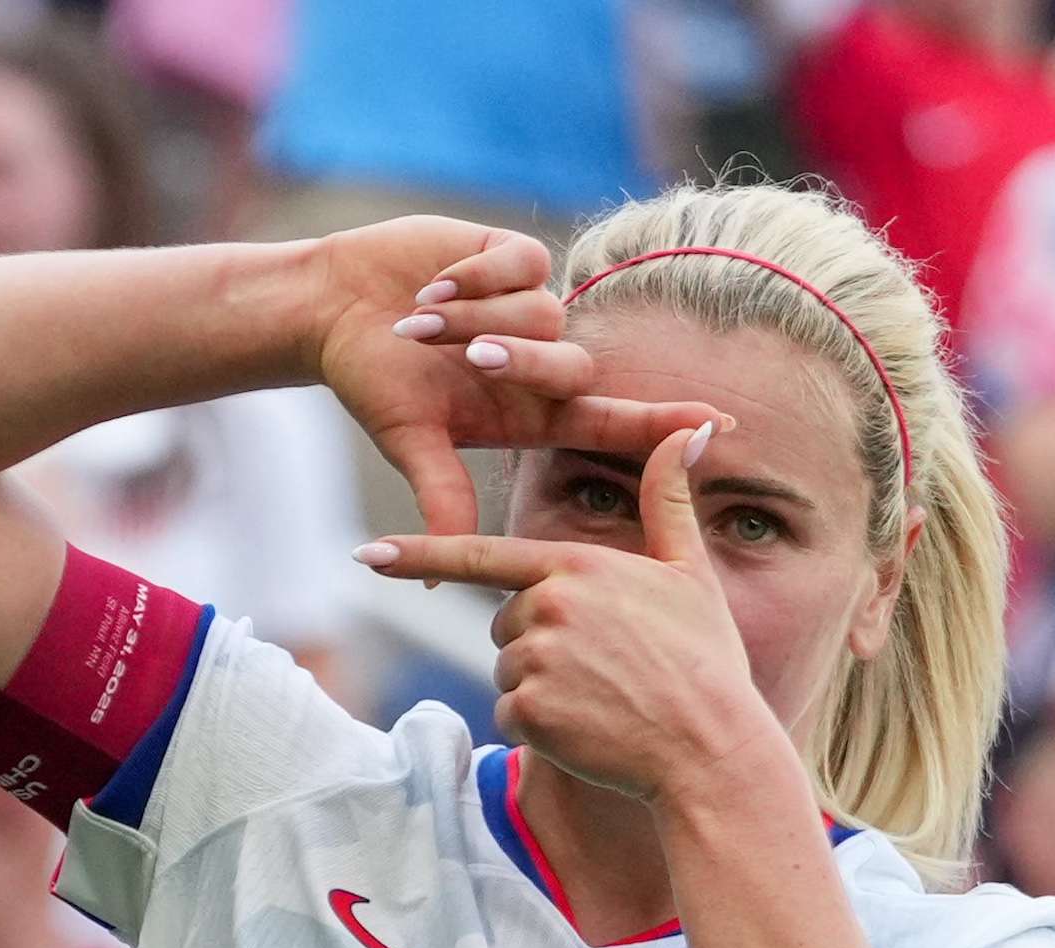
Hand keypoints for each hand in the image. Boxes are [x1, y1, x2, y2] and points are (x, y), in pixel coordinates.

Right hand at [306, 218, 729, 535]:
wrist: (334, 308)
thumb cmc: (372, 379)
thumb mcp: (408, 442)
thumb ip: (440, 496)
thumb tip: (437, 583)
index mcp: (528, 413)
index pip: (611, 420)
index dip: (663, 424)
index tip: (719, 428)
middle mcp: (540, 362)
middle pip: (573, 366)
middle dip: (518, 361)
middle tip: (465, 358)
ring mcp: (530, 308)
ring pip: (545, 314)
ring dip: (479, 318)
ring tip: (419, 319)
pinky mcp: (513, 256)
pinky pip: (524, 266)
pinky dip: (477, 278)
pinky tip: (433, 285)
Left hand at [357, 421, 779, 803]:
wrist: (710, 748)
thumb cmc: (704, 661)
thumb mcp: (689, 572)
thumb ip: (669, 501)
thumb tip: (689, 431)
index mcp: (576, 566)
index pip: (481, 555)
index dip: (420, 553)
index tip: (367, 553)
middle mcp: (547, 606)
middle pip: (505, 623)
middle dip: (540, 644)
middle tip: (606, 667)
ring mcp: (533, 659)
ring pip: (507, 671)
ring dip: (542, 688)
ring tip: (604, 698)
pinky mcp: (527, 711)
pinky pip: (509, 715)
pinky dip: (541, 728)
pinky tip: (589, 729)